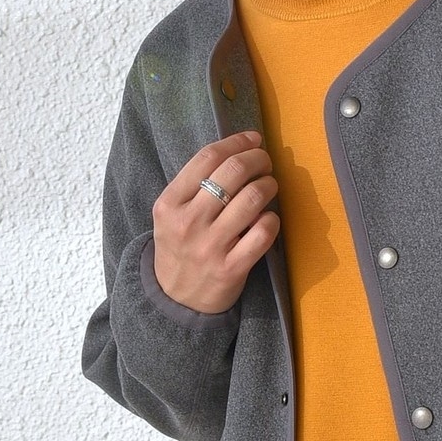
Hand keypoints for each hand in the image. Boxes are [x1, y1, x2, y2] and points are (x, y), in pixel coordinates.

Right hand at [152, 130, 280, 314]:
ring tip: (269, 186)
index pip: (207, 157)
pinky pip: (263, 233)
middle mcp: (189, 222)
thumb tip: (236, 152)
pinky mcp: (232, 268)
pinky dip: (272, 220)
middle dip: (258, 159)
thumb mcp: (171, 215)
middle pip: (233, 172)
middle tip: (266, 161)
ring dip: (269, 185)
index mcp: (169, 203)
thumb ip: (193, 187)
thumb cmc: (178, 249)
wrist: (175, 301)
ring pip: (252, 199)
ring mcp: (211, 246)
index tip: (253, 139)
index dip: (237, 142)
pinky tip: (268, 218)